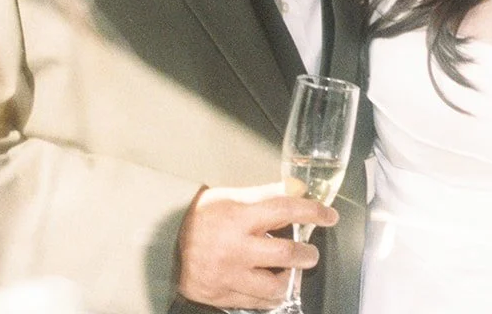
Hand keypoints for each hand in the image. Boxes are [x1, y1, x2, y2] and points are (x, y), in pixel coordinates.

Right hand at [176, 183, 338, 308]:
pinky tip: (271, 285)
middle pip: (286, 254)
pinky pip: (256, 303)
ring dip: (290, 279)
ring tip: (291, 272)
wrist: (162, 242)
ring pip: (275, 286)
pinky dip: (269, 295)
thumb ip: (268, 193)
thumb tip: (299, 189)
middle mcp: (233, 248)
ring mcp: (226, 275)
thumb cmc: (203, 216)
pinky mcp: (220, 296)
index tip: (329, 216)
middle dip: (307, 255)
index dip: (313, 212)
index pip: (285, 211)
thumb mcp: (233, 196)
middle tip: (310, 253)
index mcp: (238, 218)